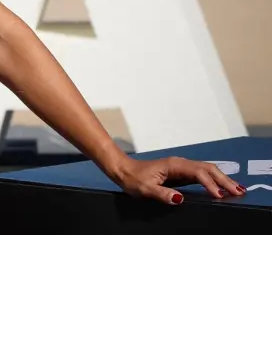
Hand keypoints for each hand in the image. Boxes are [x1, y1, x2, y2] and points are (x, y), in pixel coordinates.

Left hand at [111, 155, 246, 204]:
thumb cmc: (132, 178)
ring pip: (207, 170)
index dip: (210, 184)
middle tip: (239, 191)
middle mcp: (180, 164)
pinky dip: (214, 180)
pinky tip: (221, 188)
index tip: (219, 195)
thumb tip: (180, 199)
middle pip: (208, 169)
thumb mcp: (145, 189)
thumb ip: (162, 194)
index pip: (198, 173)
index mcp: (173, 165)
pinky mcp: (181, 173)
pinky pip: (201, 175)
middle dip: (224, 179)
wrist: (123, 170)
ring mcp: (181, 168)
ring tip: (237, 190)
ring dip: (222, 179)